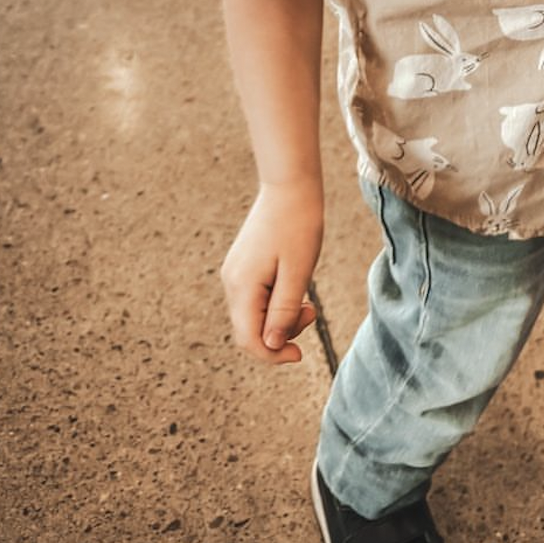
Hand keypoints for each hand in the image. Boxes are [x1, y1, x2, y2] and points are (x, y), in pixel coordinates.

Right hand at [221, 177, 323, 364]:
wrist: (290, 187)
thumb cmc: (298, 226)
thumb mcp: (298, 272)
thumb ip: (284, 312)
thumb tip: (273, 345)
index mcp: (242, 286)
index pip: (249, 339)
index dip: (273, 355)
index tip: (300, 355)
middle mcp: (232, 282)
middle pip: (250, 330)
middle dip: (280, 334)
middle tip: (311, 312)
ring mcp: (235, 273)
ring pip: (254, 315)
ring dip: (280, 317)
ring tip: (308, 300)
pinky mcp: (243, 266)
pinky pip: (256, 298)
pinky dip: (276, 302)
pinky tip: (295, 286)